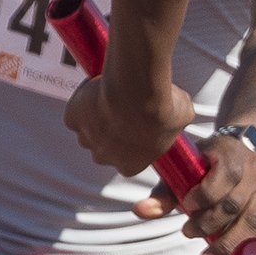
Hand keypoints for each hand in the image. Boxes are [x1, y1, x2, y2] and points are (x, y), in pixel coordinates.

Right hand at [63, 73, 193, 177]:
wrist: (138, 89)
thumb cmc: (163, 105)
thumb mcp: (182, 116)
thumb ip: (177, 120)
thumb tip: (182, 110)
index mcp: (131, 165)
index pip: (128, 160)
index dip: (134, 143)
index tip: (140, 127)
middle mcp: (105, 157)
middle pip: (104, 149)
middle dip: (112, 133)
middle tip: (126, 109)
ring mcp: (87, 138)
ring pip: (87, 131)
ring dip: (96, 118)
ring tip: (112, 97)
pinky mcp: (73, 118)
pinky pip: (74, 114)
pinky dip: (81, 104)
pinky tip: (95, 91)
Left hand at [154, 133, 255, 254]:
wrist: (244, 155)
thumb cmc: (206, 166)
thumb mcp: (185, 169)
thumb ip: (165, 192)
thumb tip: (141, 211)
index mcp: (233, 152)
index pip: (226, 174)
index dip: (205, 195)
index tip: (187, 205)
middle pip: (236, 204)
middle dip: (209, 224)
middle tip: (187, 232)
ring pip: (254, 222)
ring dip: (228, 245)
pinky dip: (249, 252)